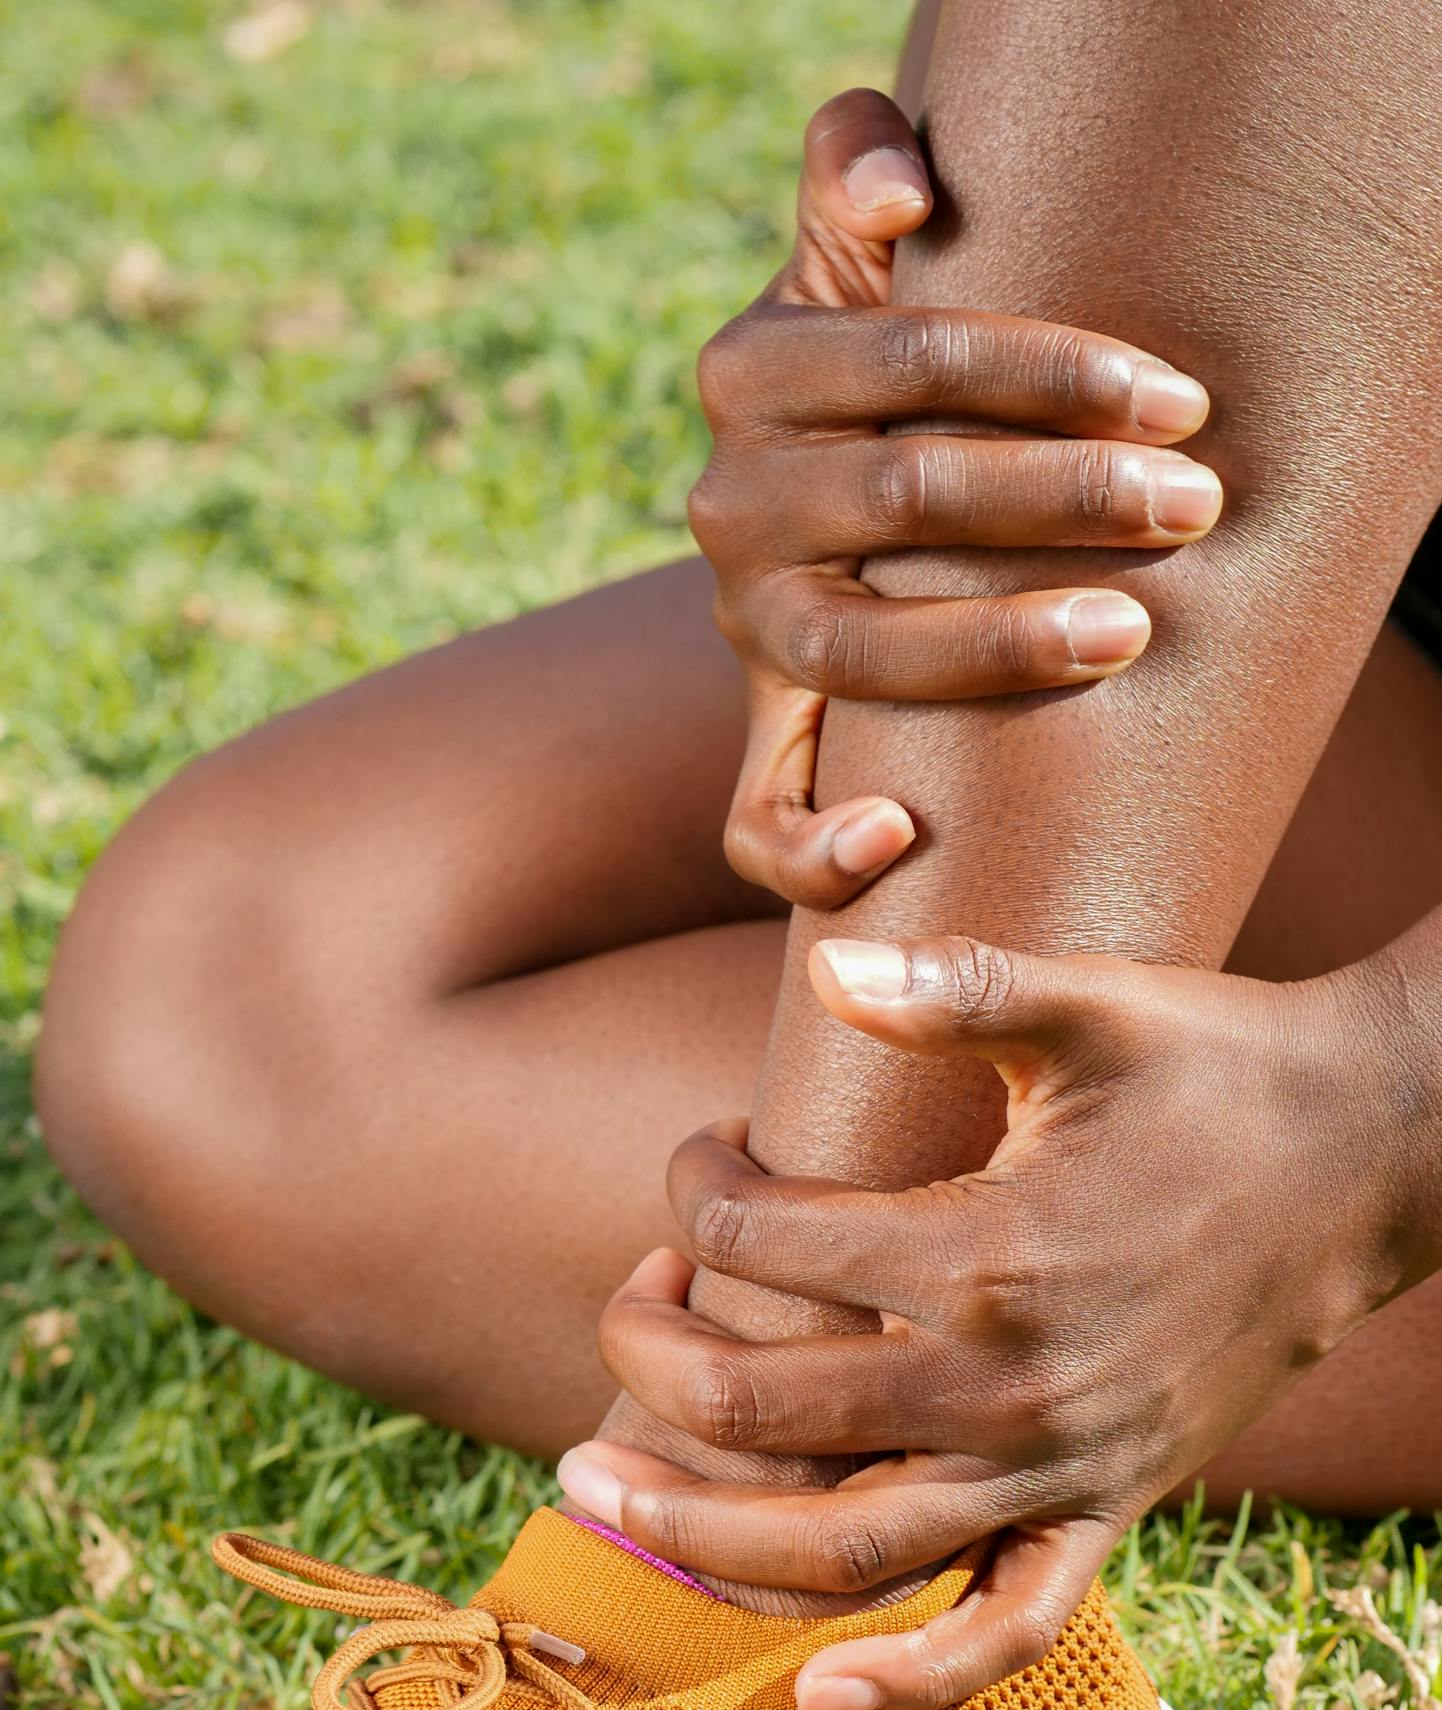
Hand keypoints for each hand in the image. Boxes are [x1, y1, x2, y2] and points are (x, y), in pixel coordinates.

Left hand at [559, 936, 1418, 1709]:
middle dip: (647, 1363)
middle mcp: (1008, 1384)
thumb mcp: (1093, 1004)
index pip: (764, 1239)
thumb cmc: (1222, 1069)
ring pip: (841, 1550)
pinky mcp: (1108, 1509)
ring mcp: (1059, 1466)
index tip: (706, 1153)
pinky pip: (1007, 1634)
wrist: (1379, 1158)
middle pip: (759, 1408)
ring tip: (595, 1494)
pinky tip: (815, 1693)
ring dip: (697, 1535)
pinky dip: (912, 1681)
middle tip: (622, 1316)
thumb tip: (826, 963)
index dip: (693, 1188)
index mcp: (987, 1251)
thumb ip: (955, 984)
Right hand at [692, 86, 1221, 908]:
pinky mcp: (761, 729)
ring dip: (993, 644)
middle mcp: (730, 504)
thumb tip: (905, 189)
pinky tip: (895, 837)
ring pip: (855, 650)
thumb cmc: (882, 360)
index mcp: (754, 374)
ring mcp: (743, 628)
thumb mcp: (852, 258)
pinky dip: (811, 844)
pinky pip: (754, 817)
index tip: (1180, 403)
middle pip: (904, 496)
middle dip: (1062, 499)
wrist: (820, 471)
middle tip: (1190, 506)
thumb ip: (850, 176)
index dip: (1054, 376)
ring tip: (1123, 632)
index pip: (916, 362)